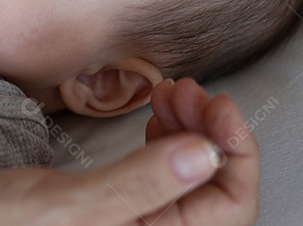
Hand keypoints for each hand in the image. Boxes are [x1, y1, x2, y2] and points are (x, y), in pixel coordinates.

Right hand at [0, 79, 256, 225]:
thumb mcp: (68, 206)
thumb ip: (140, 183)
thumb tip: (205, 153)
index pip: (230, 207)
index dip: (234, 151)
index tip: (217, 102)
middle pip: (214, 194)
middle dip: (210, 135)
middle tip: (188, 90)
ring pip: (187, 183)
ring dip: (188, 135)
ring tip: (169, 96)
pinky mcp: (108, 214)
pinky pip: (158, 180)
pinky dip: (162, 143)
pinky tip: (152, 121)